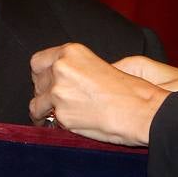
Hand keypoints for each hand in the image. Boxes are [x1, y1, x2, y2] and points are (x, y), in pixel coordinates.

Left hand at [29, 43, 168, 144]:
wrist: (141, 110)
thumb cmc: (129, 90)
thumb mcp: (99, 65)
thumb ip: (75, 68)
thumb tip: (59, 79)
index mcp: (71, 52)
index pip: (38, 62)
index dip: (41, 74)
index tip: (44, 82)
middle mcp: (60, 68)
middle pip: (36, 82)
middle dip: (44, 92)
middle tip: (53, 101)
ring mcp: (58, 92)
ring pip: (36, 103)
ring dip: (44, 110)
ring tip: (53, 116)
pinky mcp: (61, 115)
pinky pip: (47, 121)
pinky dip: (53, 124)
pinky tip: (62, 124)